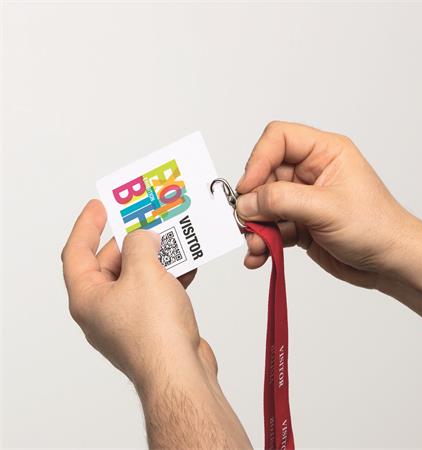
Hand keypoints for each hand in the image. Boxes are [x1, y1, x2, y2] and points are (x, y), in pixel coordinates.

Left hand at [62, 200, 252, 447]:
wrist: (180, 372)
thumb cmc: (155, 330)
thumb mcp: (144, 272)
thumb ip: (140, 244)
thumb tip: (143, 237)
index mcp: (88, 297)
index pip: (77, 252)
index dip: (87, 224)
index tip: (100, 205)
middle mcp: (103, 309)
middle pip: (111, 263)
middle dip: (133, 240)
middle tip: (148, 220)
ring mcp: (127, 319)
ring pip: (138, 277)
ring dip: (156, 257)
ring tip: (173, 239)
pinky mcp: (151, 326)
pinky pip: (156, 291)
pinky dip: (169, 276)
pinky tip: (188, 266)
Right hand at [237, 121, 421, 361]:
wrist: (390, 263)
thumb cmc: (377, 228)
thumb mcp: (327, 209)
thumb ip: (282, 201)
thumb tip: (247, 202)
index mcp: (325, 153)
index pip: (279, 139)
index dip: (259, 160)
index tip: (248, 188)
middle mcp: (311, 172)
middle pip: (265, 175)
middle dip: (253, 201)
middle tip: (247, 222)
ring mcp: (303, 199)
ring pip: (264, 205)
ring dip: (255, 227)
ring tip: (256, 246)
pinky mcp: (299, 223)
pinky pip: (270, 227)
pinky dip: (262, 242)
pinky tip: (259, 255)